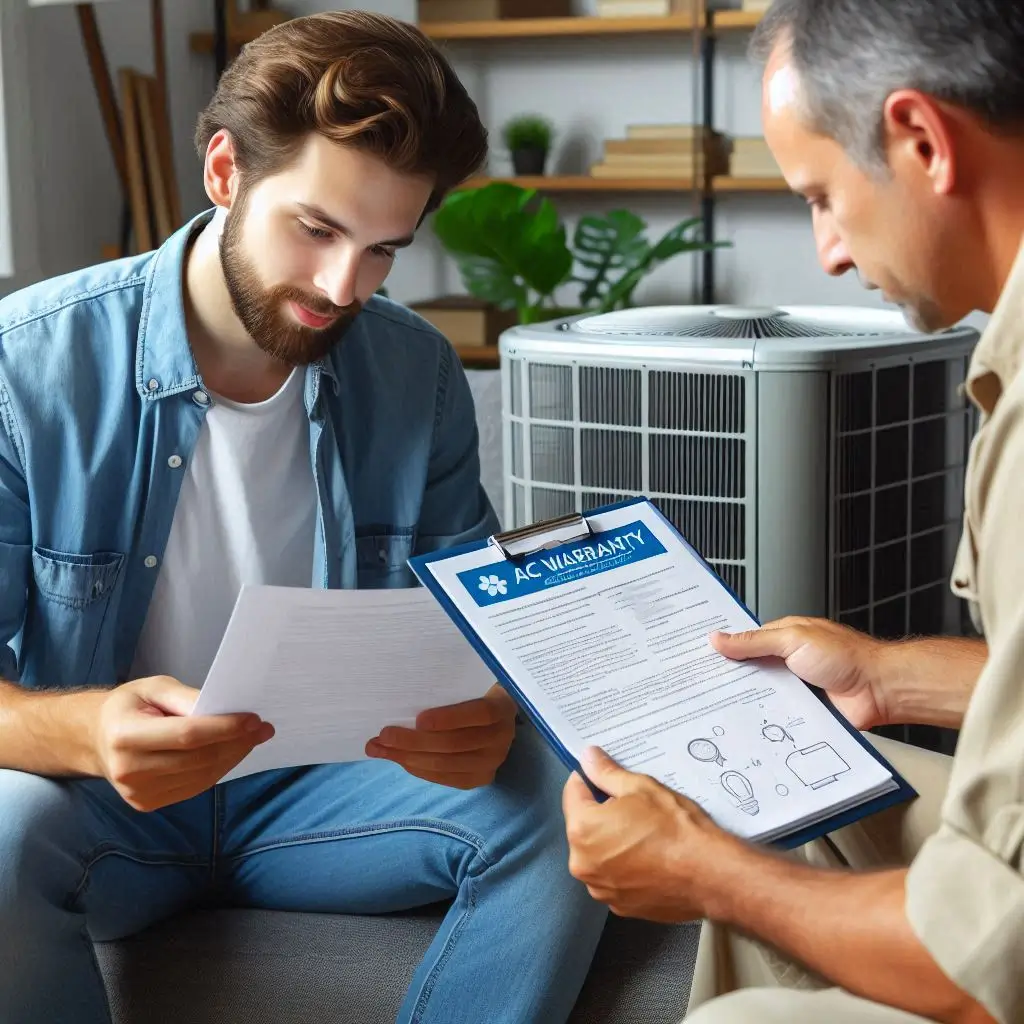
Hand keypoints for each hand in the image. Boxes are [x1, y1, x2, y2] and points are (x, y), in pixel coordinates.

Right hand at [90, 676, 274, 811]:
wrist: (97, 739)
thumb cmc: (129, 707)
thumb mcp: (153, 687)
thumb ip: (185, 697)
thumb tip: (221, 708)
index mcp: (125, 734)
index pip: (186, 735)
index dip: (224, 728)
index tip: (254, 719)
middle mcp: (128, 769)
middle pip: (198, 758)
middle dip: (236, 742)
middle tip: (263, 728)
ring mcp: (137, 792)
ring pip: (201, 776)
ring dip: (233, 756)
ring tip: (252, 738)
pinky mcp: (147, 803)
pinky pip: (194, 787)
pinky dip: (218, 769)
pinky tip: (231, 752)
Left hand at [365, 683, 516, 788]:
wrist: (498, 715)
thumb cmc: (475, 692)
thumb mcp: (469, 683)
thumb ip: (449, 688)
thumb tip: (405, 695)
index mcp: (503, 706)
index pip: (479, 714)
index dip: (449, 718)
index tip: (418, 719)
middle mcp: (502, 737)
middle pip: (455, 744)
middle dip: (414, 741)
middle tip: (383, 735)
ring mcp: (493, 761)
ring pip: (446, 764)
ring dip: (408, 757)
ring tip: (379, 749)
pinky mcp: (481, 778)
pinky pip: (445, 779)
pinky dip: (418, 769)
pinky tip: (398, 759)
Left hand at [563, 747, 739, 922]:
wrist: (709, 874)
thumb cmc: (675, 828)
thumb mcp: (640, 788)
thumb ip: (607, 773)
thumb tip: (588, 758)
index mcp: (582, 830)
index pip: (572, 794)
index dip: (586, 780)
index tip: (602, 777)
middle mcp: (583, 863)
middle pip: (582, 827)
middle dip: (600, 813)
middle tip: (631, 806)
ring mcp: (601, 889)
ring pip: (597, 854)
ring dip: (610, 842)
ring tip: (642, 833)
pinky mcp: (620, 906)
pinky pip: (613, 877)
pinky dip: (623, 866)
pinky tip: (648, 857)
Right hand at [711, 616, 888, 729]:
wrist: (880, 690)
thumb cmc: (848, 656)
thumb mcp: (793, 639)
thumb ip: (755, 641)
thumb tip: (720, 638)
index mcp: (783, 639)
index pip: (744, 643)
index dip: (723, 649)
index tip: (698, 656)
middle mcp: (787, 664)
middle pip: (749, 673)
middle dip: (729, 680)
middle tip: (700, 688)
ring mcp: (794, 690)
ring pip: (760, 698)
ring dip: (747, 703)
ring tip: (719, 710)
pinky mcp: (803, 714)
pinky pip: (777, 718)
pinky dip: (766, 722)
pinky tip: (750, 726)